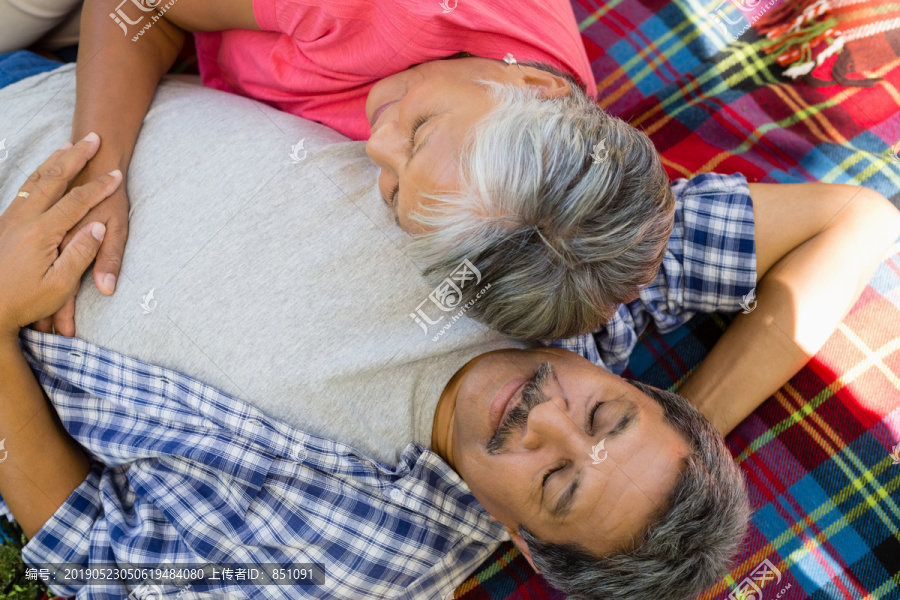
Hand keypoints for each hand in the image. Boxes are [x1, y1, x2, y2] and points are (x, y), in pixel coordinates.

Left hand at [0, 134, 122, 339]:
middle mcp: (24, 220)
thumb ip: (80, 254)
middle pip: (54, 179)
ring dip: (54, 161)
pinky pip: (23, 191)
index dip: (99, 188)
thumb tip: (95, 229)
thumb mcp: (59, 286)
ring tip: (69, 145)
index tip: (116, 175)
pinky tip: (42, 174)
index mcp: (42, 233)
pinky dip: (37, 175)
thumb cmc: (24, 302)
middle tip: (93, 138)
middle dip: (76, 157)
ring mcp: (10, 220)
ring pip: (35, 181)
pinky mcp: (2, 226)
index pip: (77, 202)